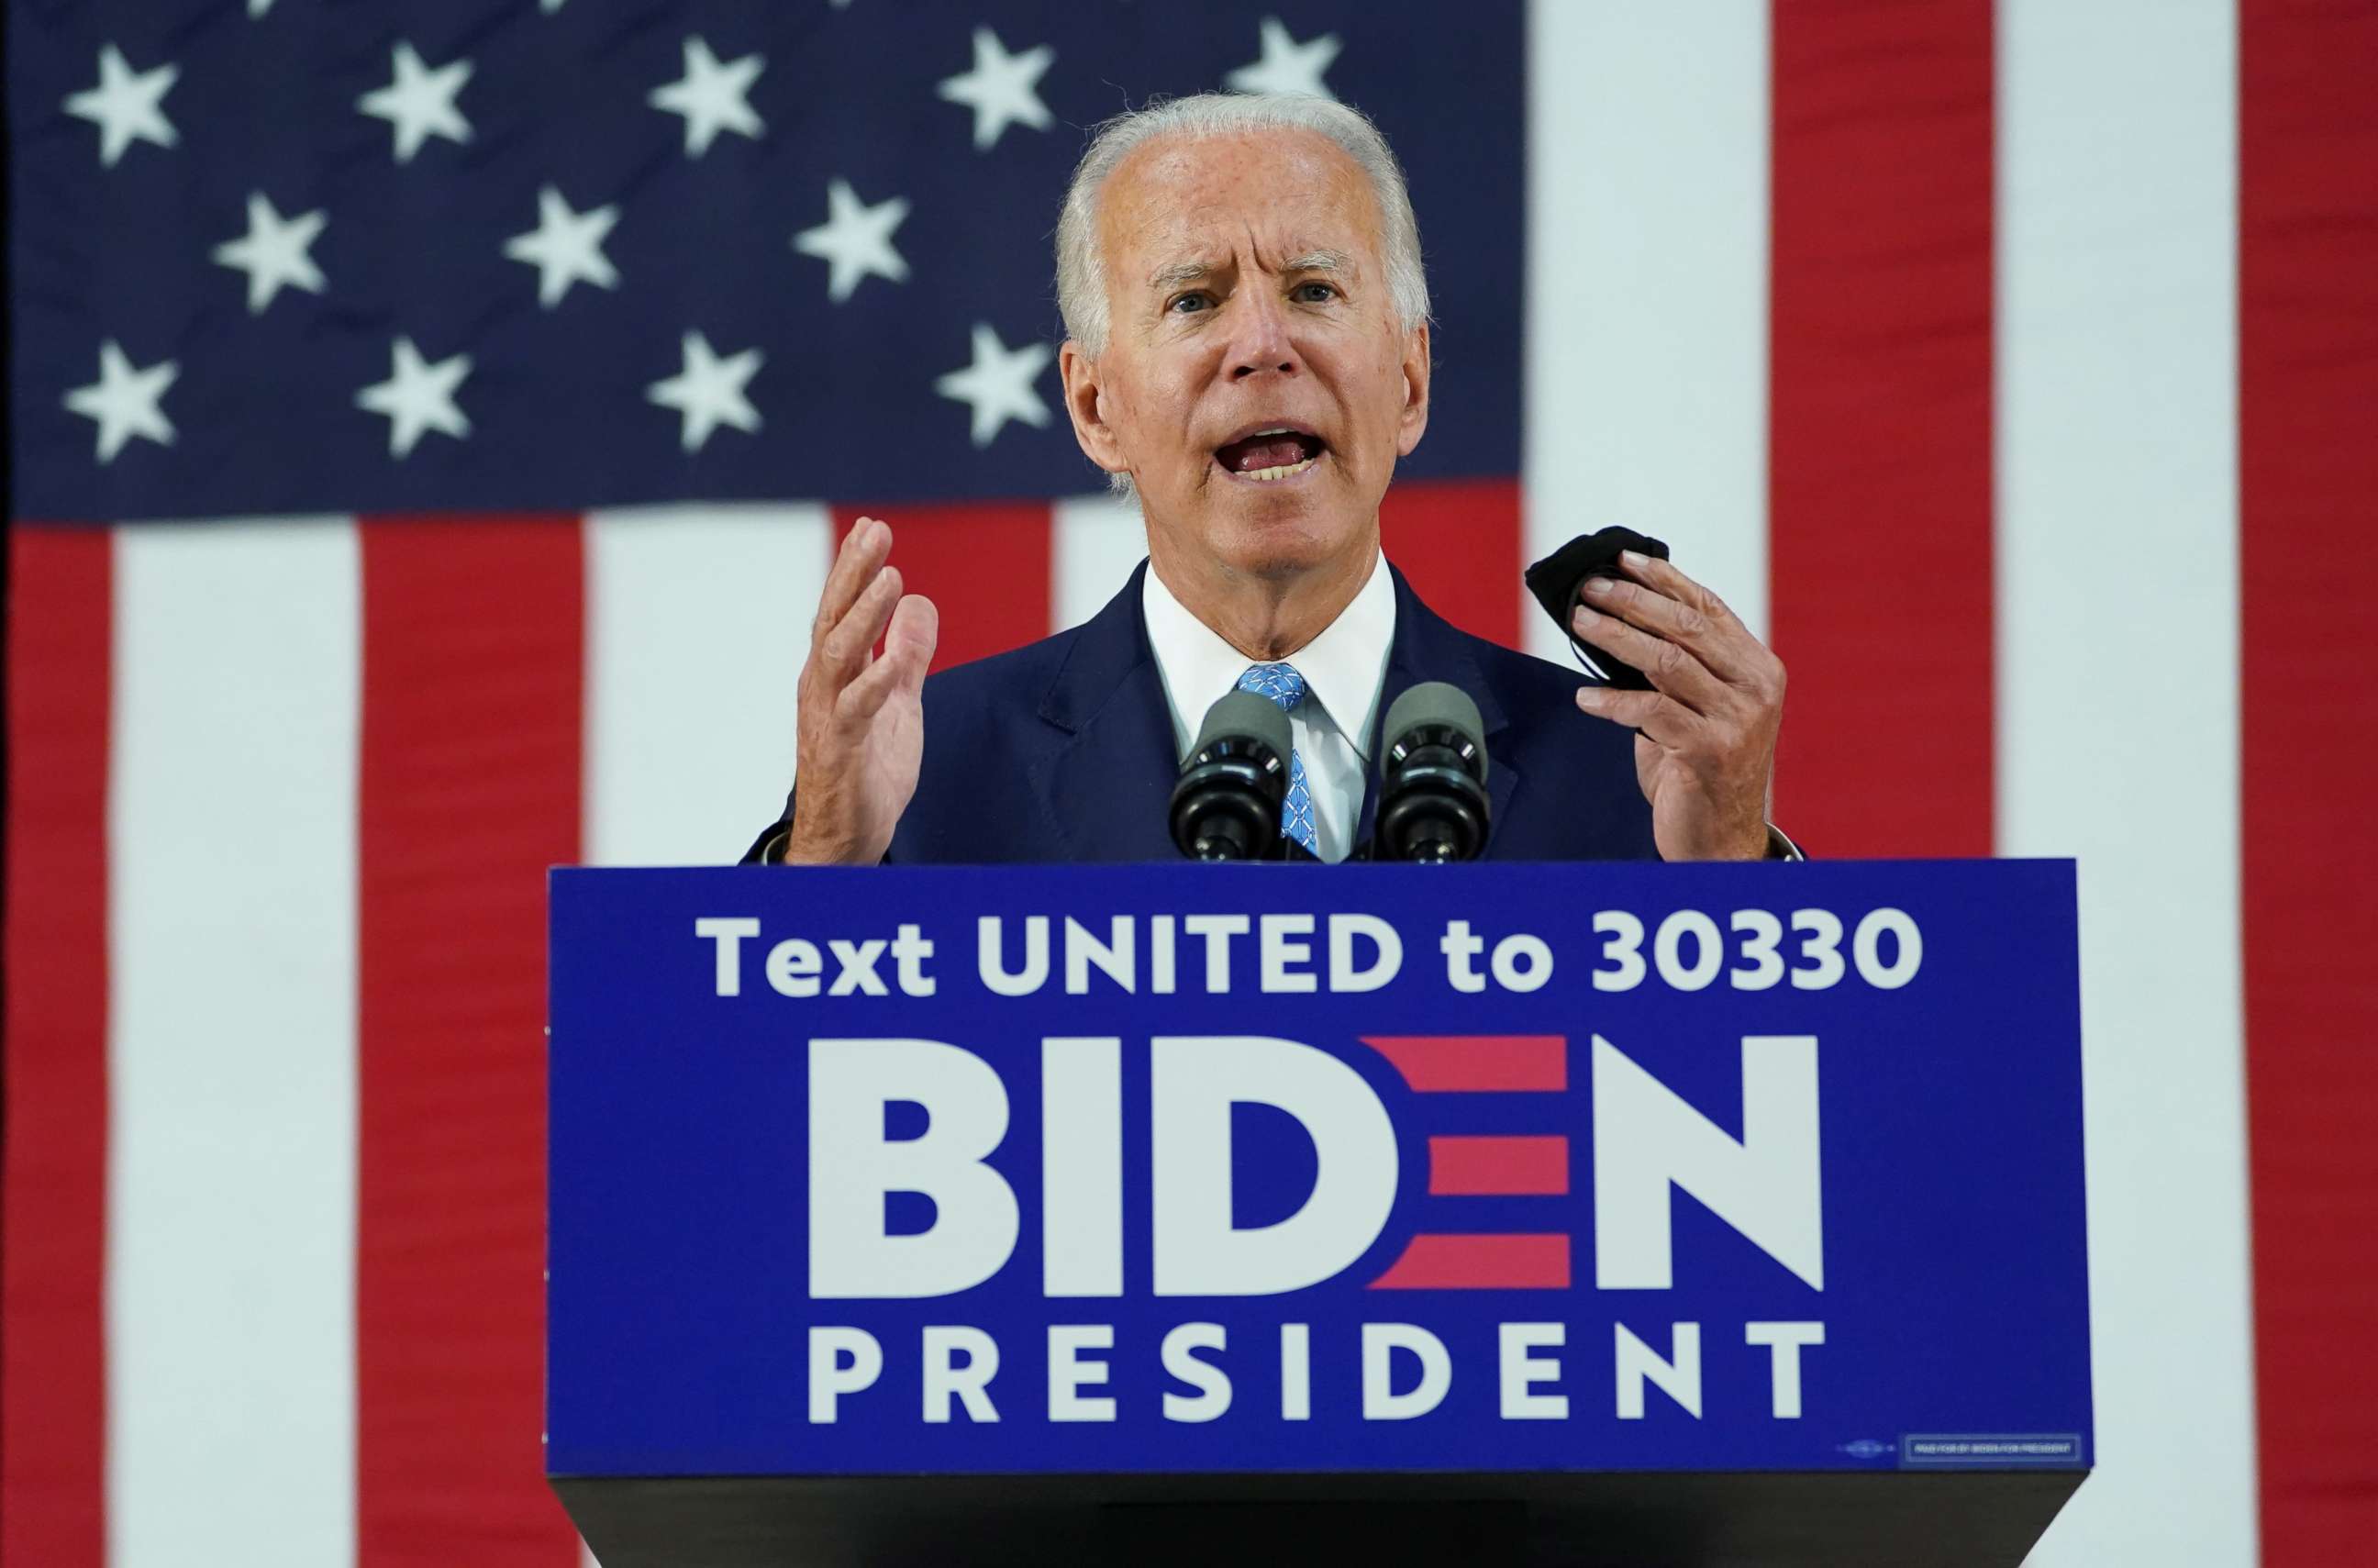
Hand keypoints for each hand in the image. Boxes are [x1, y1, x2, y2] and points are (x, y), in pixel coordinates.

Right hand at [784, 517, 938, 864]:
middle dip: (854, 574)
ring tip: (889, 577)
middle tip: (874, 532)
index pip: (842, 609)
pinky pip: (856, 711)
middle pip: (834, 618)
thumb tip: (919, 601)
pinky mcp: (841, 750)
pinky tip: (890, 663)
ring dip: (863, 615)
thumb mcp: (899, 700)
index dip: (855, 569)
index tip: (873, 527)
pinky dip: (873, 684)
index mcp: (835, 671)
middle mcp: (822, 686)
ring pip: (839, 655)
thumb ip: (908, 653)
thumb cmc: (868, 769)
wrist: (847, 838)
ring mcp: (828, 716)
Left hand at [1569, 551, 1783, 860]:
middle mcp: (1757, 688)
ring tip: (1580, 623)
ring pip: (1667, 662)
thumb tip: (1619, 617)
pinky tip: (1585, 698)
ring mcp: (1738, 720)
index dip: (1665, 580)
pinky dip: (1613, 702)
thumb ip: (1677, 667)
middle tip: (1589, 589)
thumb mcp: (1698, 708)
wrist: (1721, 839)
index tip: (1624, 559)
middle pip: (1686, 627)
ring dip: (1616, 638)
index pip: (1709, 607)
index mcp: (1758, 667)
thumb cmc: (1701, 768)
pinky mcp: (1711, 752)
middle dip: (1633, 601)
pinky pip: (1651, 713)